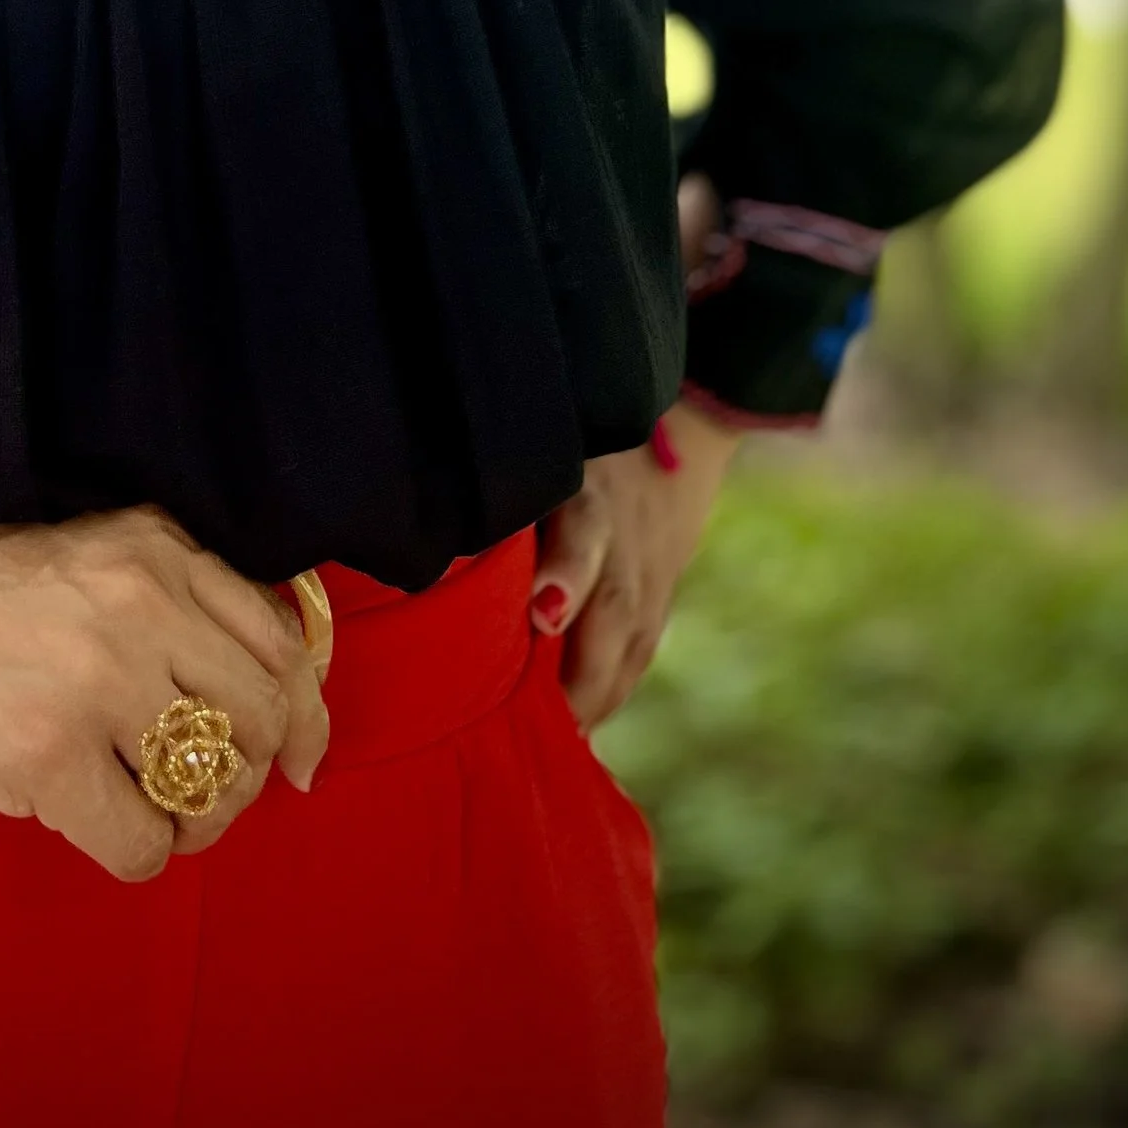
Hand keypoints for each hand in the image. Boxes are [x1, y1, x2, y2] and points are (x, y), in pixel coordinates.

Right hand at [0, 469, 329, 883]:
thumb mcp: (88, 556)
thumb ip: (175, 603)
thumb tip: (271, 702)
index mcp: (156, 552)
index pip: (279, 643)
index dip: (303, 715)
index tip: (296, 756)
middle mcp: (143, 610)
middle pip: (262, 722)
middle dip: (248, 775)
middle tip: (198, 791)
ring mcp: (97, 686)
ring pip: (214, 790)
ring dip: (191, 820)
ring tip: (145, 809)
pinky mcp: (47, 758)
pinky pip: (145, 844)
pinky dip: (138, 850)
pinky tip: (98, 824)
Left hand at [529, 174, 739, 727]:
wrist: (706, 387)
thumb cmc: (599, 398)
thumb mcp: (558, 413)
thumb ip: (505, 446)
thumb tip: (422, 462)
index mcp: (598, 481)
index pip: (585, 529)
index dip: (567, 570)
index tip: (543, 613)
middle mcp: (633, 527)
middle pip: (613, 607)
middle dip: (581, 668)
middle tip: (546, 723)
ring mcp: (659, 557)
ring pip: (632, 635)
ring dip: (598, 687)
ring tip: (559, 740)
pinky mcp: (670, 572)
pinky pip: (646, 637)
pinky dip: (620, 678)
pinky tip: (590, 717)